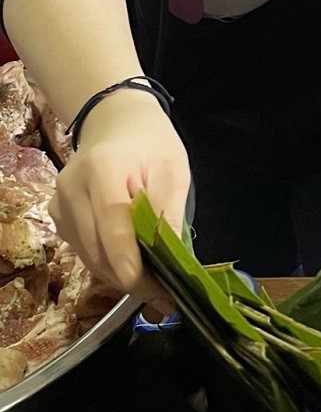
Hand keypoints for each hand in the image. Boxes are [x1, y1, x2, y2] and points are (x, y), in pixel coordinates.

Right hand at [50, 93, 190, 297]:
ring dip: (119, 272)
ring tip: (152, 276)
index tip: (159, 292)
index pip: (113, 230)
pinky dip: (107, 260)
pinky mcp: (57, 215)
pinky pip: (82, 250)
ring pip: (88, 257)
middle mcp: (70, 189)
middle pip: (98, 252)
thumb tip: (171, 260)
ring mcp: (59, 204)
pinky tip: (130, 257)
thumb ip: (168, 212)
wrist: (114, 119)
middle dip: (131, 277)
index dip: (134, 267)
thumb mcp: (172, 169)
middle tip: (165, 292)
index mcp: (101, 170)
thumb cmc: (149, 142)